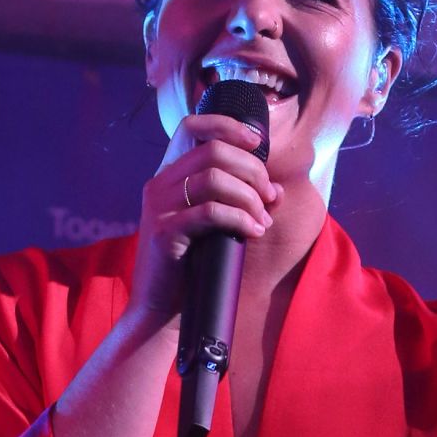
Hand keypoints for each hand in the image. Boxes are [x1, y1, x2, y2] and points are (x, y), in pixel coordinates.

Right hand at [127, 112, 281, 328]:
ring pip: (213, 178)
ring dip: (249, 197)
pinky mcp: (164, 231)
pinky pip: (210, 212)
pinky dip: (239, 219)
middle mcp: (160, 184)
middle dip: (252, 170)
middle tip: (269, 197)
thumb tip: (276, 190)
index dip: (228, 126)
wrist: (159, 310)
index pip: (192, 127)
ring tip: (262, 221)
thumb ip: (239, 202)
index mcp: (169, 176)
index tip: (258, 144)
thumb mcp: (215, 227)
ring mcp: (159, 206)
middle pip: (213, 151)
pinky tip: (254, 232)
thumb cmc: (191, 268)